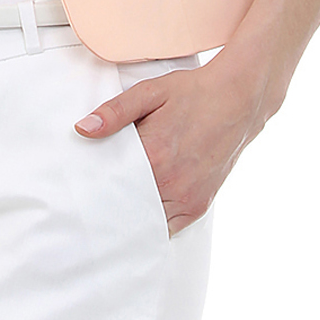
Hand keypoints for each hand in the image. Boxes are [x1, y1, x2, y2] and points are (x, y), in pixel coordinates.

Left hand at [74, 58, 275, 235]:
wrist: (238, 100)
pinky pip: (170, 227)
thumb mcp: (150, 93)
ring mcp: (187, 198)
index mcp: (154, 155)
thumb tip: (83, 129)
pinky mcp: (199, 205)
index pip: (111, 185)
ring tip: (116, 207)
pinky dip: (155, 221)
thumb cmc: (193, 93)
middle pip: (127, 208)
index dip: (94, 188)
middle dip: (110, 206)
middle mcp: (171, 183)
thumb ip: (115, 112)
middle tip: (93, 201)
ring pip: (148, 222)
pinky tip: (143, 209)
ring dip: (133, 216)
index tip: (81, 190)